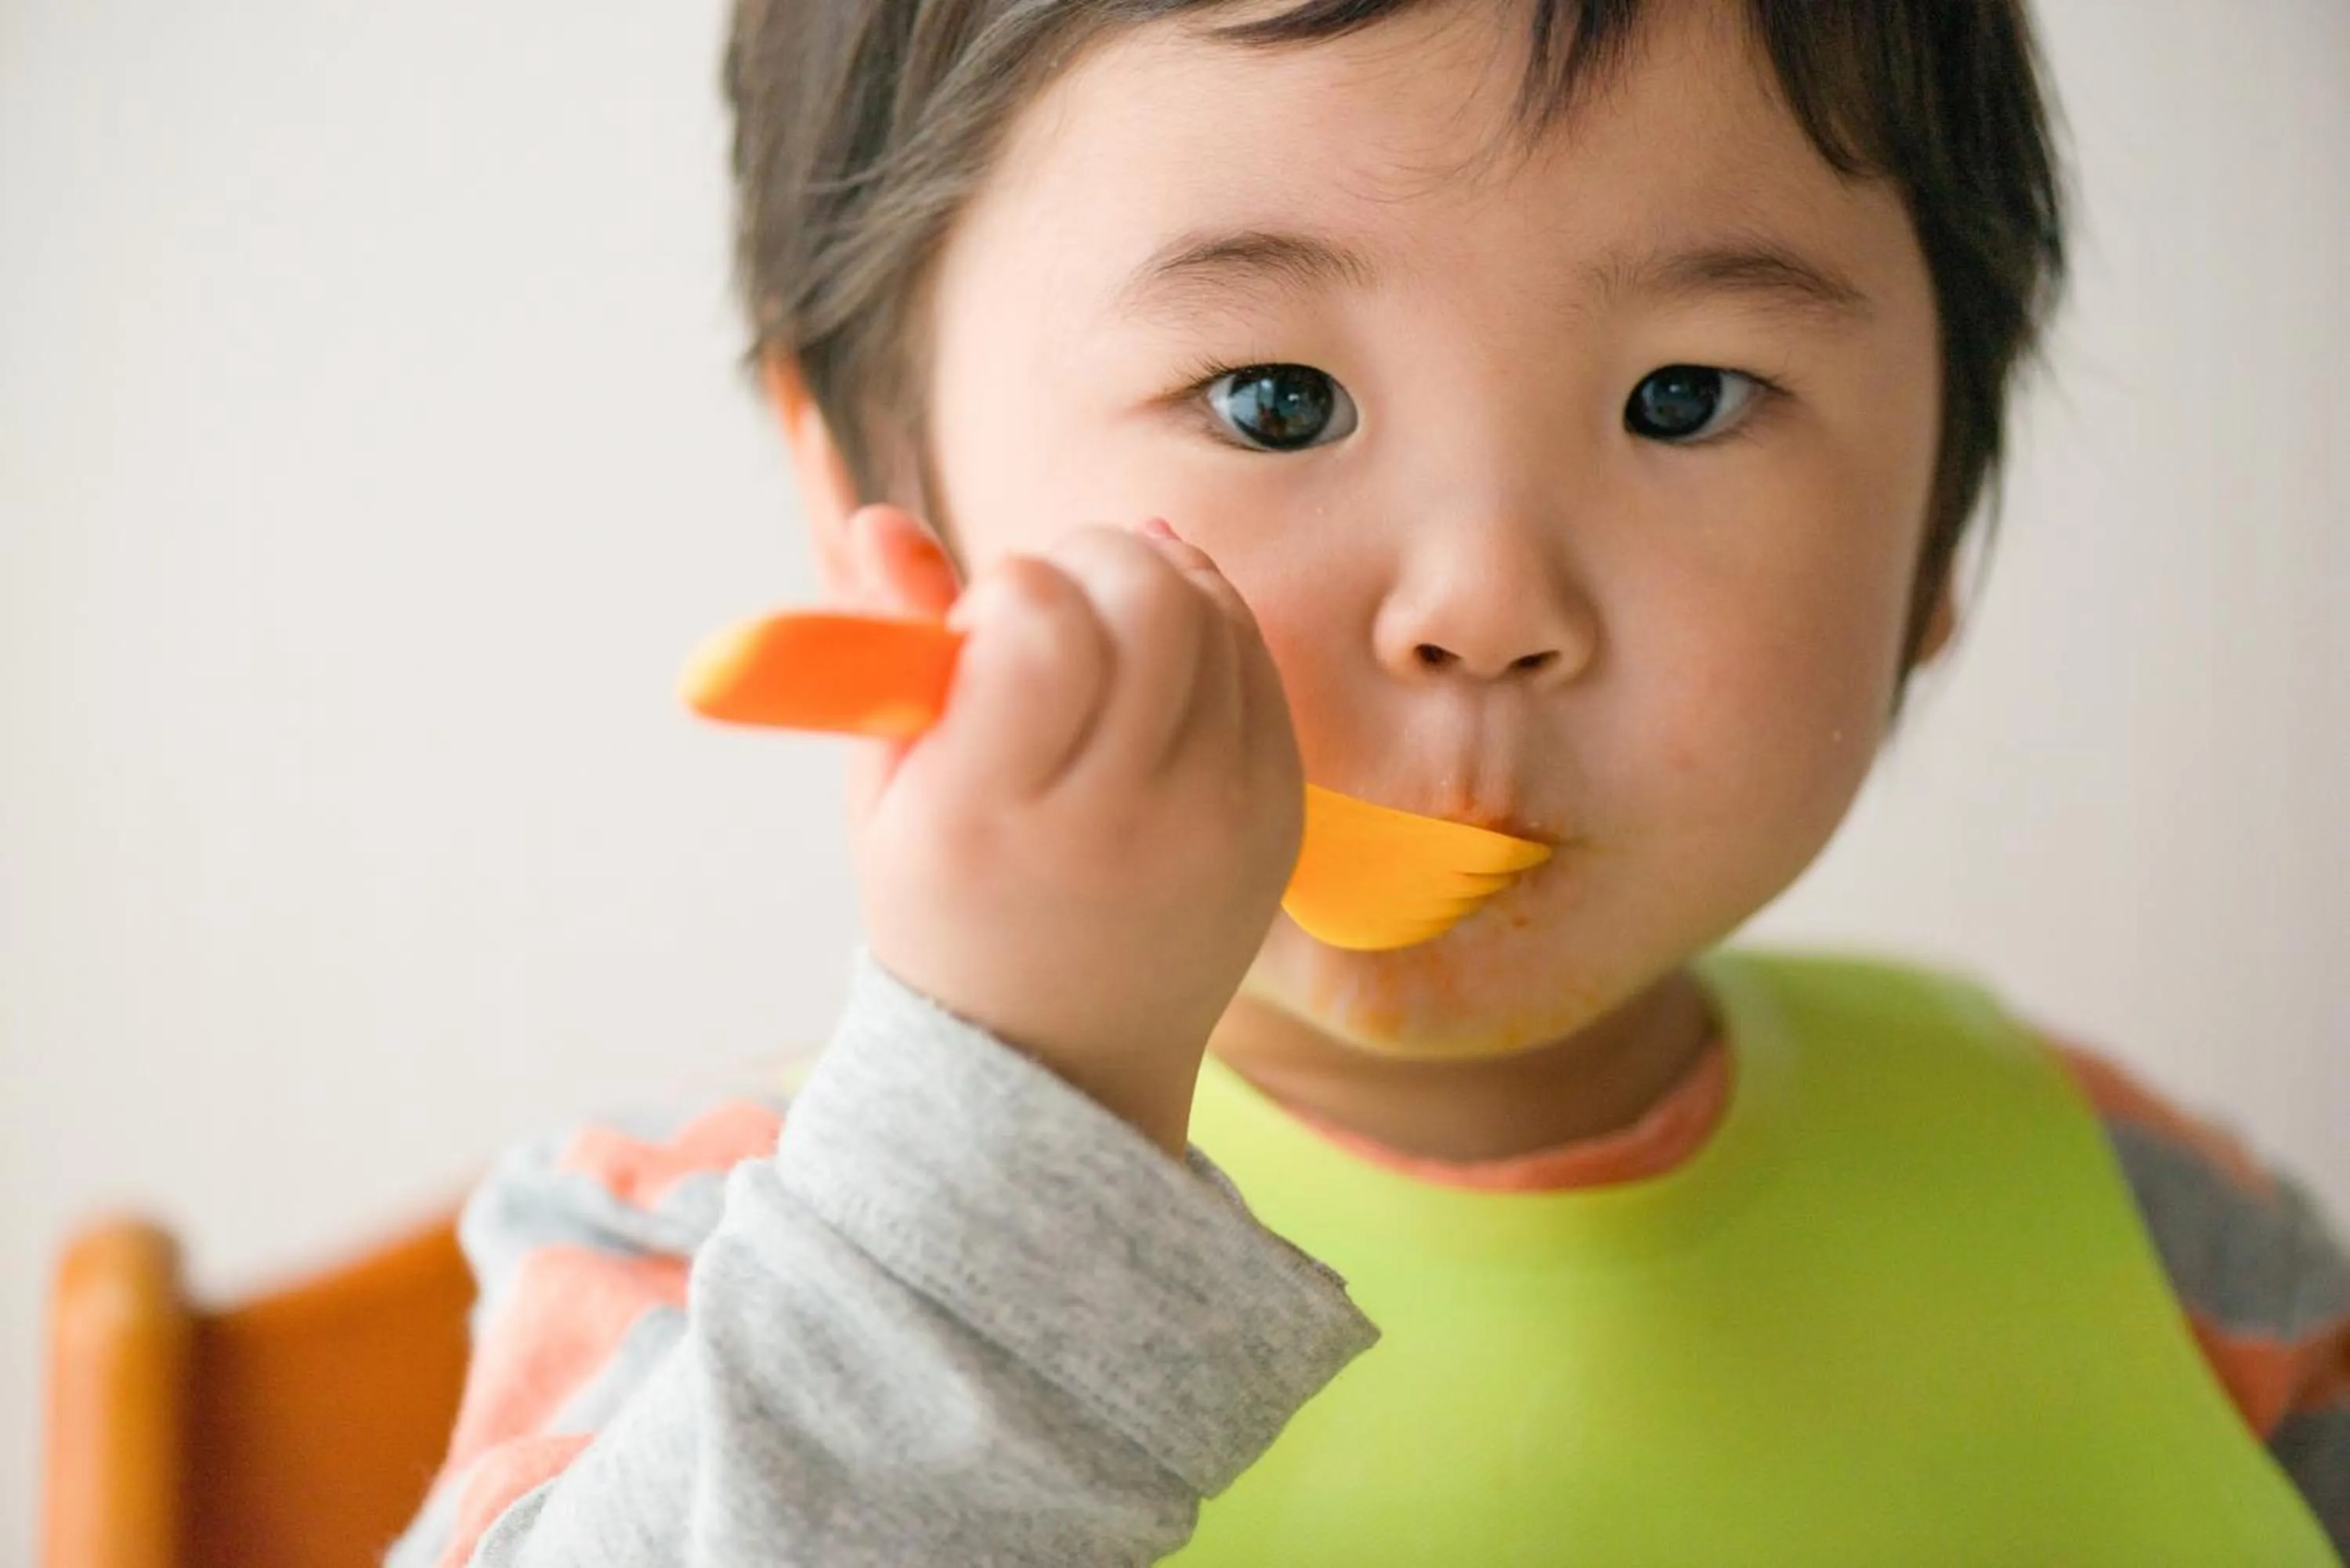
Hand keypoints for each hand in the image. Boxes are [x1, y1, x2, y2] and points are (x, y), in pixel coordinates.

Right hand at [838, 505, 1301, 1155]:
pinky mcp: (1278, 822)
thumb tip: (882, 515)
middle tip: (1054, 592)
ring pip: (1214, 615)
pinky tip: (1158, 656)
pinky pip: (1259, 662)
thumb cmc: (952, 904)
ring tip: (1101, 624)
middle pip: (1150, 602)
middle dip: (1094, 555)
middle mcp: (1117, 827)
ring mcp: (1216, 828)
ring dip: (1153, 580)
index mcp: (989, 821)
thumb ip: (891, 650)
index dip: (1014, 583)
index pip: (1041, 626)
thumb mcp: (888, 793)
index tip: (987, 617)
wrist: (1064, 1060)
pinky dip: (1209, 627)